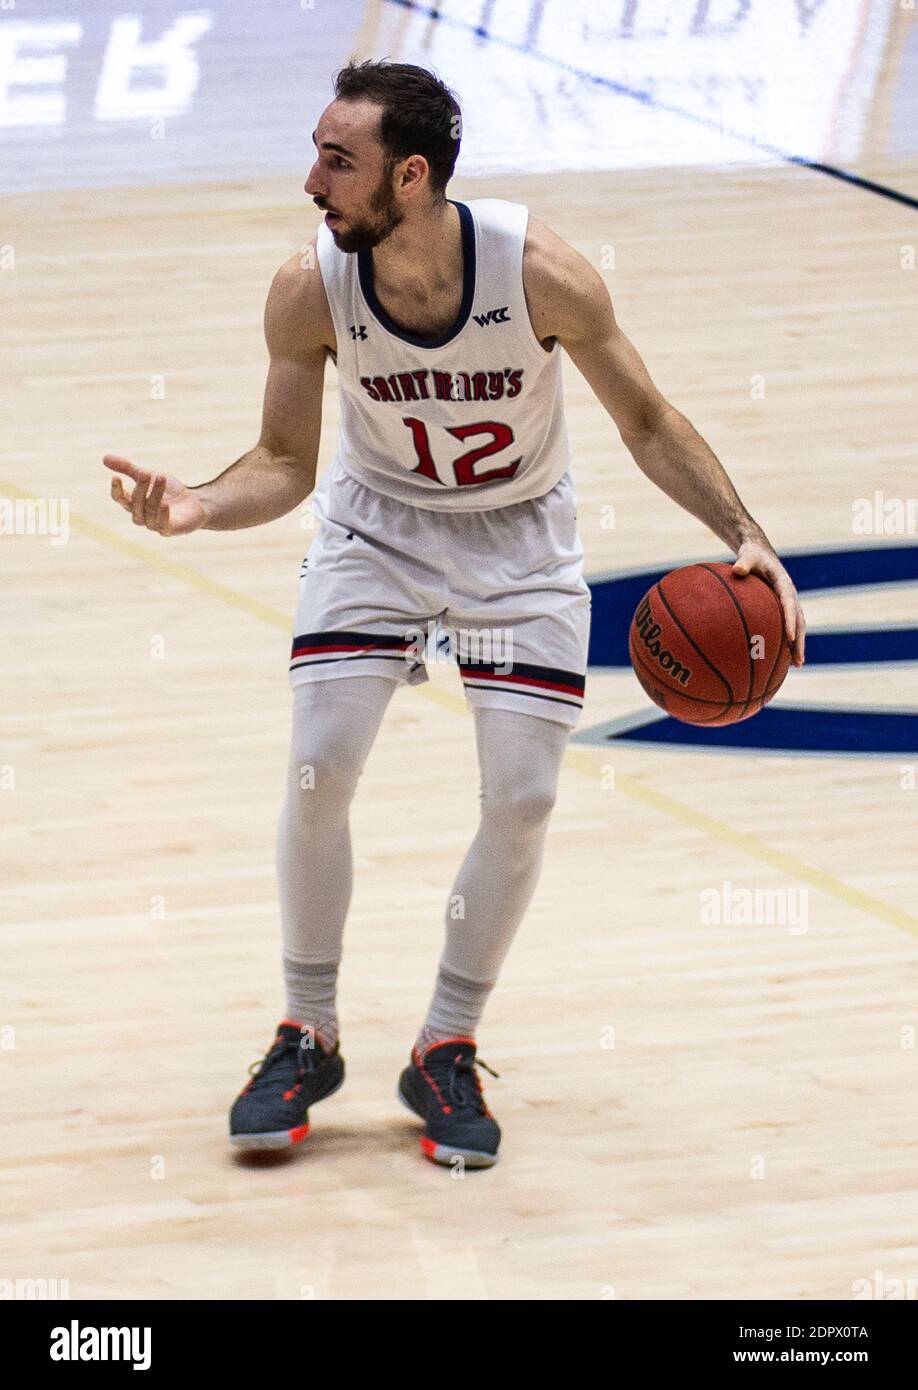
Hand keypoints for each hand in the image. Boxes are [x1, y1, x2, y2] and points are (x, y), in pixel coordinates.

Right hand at [103, 454, 207, 535]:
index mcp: (134, 503)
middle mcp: (141, 515)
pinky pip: (162, 524)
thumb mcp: (149, 476)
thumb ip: (129, 469)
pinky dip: (162, 514)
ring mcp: (154, 524)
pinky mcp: (169, 530)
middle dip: (140, 488)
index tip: (115, 477)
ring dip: (154, 494)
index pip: (119, 499)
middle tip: (146, 474)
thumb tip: (104, 457)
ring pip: (149, 511)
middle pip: (134, 504)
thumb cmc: (170, 491)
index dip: (116, 490)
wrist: (195, 503)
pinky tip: (165, 504)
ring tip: (161, 478)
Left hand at [732, 541, 804, 666]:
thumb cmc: (752, 555)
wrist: (759, 552)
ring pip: (797, 626)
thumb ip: (743, 563)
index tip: (790, 636)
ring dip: (797, 645)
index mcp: (784, 584)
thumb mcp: (748, 555)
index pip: (789, 604)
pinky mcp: (781, 607)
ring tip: (796, 665)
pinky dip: (786, 641)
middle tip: (798, 661)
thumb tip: (736, 570)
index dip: (791, 620)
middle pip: (800, 621)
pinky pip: (786, 625)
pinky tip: (778, 658)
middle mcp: (790, 595)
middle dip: (800, 642)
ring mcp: (787, 602)